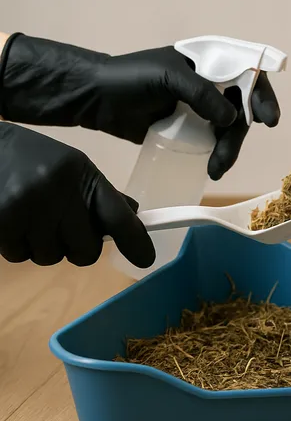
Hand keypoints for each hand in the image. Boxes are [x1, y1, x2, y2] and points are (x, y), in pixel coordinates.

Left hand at [0, 33, 279, 179]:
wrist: (96, 100)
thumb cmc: (129, 79)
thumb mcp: (167, 77)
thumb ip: (200, 93)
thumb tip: (232, 119)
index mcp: (209, 62)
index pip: (248, 73)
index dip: (261, 95)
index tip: (266, 120)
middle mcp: (211, 83)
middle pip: (242, 108)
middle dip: (239, 134)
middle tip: (226, 156)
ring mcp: (202, 108)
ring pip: (231, 130)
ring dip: (228, 150)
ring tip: (215, 169)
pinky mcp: (191, 130)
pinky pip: (215, 142)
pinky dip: (218, 156)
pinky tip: (212, 168)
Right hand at [0, 122, 154, 266]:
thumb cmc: (30, 160)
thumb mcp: (70, 168)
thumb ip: (100, 194)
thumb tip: (133, 213)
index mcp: (82, 175)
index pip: (118, 216)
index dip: (135, 241)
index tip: (145, 259)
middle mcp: (60, 190)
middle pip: (85, 250)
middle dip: (74, 247)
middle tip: (58, 229)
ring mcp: (29, 207)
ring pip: (50, 257)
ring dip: (41, 246)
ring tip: (28, 218)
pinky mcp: (2, 222)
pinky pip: (19, 255)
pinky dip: (16, 245)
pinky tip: (10, 221)